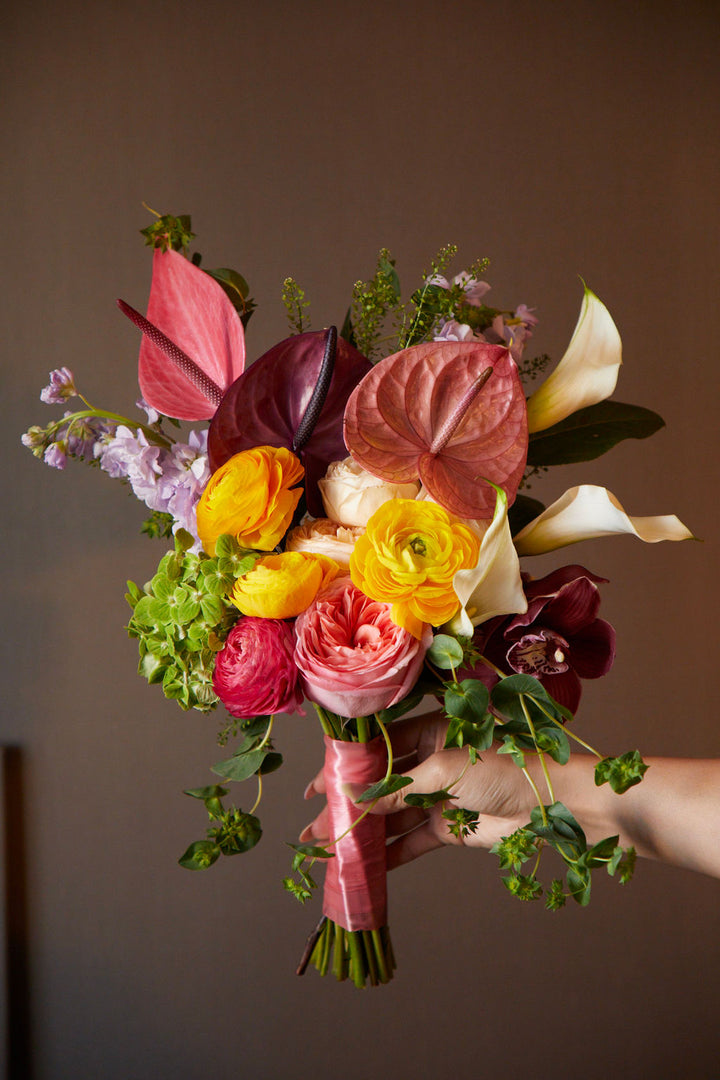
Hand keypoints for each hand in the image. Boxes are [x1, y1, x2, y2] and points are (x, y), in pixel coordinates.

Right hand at [300, 711, 536, 867]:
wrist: (551, 801)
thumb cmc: (503, 766)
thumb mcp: (444, 769)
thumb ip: (399, 789)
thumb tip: (356, 799)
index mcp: (429, 733)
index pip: (377, 750)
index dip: (346, 768)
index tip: (318, 785)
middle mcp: (430, 763)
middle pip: (380, 786)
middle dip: (348, 806)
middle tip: (314, 824)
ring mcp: (439, 797)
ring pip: (392, 818)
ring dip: (363, 834)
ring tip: (330, 849)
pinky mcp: (450, 828)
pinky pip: (412, 841)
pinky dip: (390, 855)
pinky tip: (366, 867)